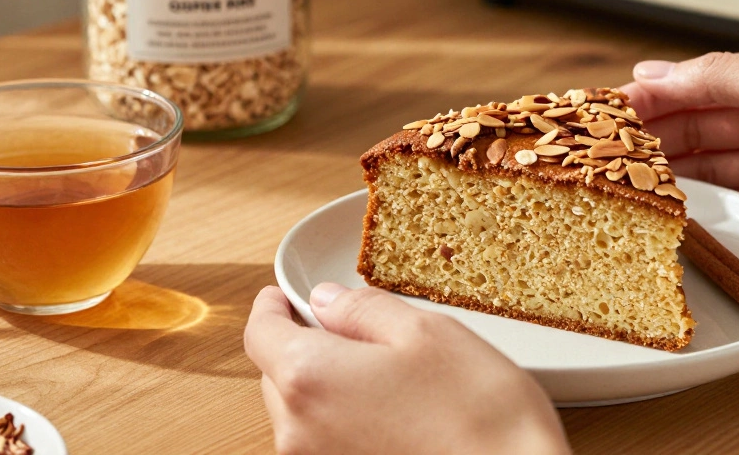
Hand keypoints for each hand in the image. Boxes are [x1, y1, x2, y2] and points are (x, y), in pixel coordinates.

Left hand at [244, 283, 569, 454]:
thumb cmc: (479, 415)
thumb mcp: (426, 332)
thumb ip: (364, 310)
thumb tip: (328, 301)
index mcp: (310, 376)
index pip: (260, 333)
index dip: (271, 308)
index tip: (281, 297)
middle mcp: (299, 431)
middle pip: (277, 376)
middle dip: (304, 347)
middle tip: (351, 333)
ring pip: (301, 413)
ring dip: (327, 389)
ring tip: (387, 380)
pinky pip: (326, 444)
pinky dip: (344, 424)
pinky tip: (394, 417)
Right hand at [621, 45, 738, 272]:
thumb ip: (719, 77)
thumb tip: (658, 71)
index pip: (700, 81)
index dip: (654, 93)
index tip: (608, 107)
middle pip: (701, 125)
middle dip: (654, 134)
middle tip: (605, 148)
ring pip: (713, 166)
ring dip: (673, 170)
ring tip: (625, 177)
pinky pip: (737, 207)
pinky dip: (703, 206)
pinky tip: (672, 207)